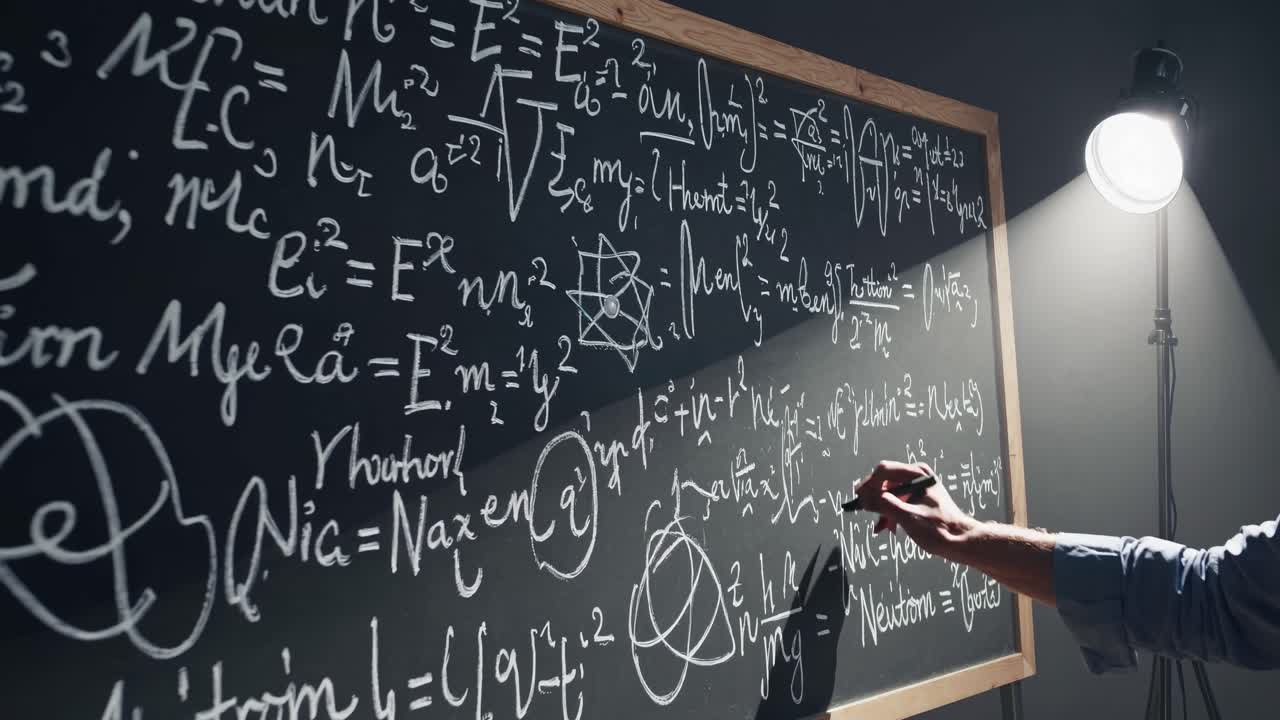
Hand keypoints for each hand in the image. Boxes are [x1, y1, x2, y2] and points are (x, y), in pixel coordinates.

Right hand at [854, 460, 976, 557]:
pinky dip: (891, 512)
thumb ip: (884, 505)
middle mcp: (917, 475)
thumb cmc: (939, 530)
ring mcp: (917, 485)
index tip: (859, 499)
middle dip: (875, 498)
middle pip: (885, 481)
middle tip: (866, 512)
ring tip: (882, 527)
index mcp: (918, 474)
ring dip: (882, 508)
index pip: (884, 471)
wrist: (961, 541)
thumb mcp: (907, 517)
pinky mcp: (918, 496)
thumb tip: (863, 498)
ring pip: (889, 492)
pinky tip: (889, 527)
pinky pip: (897, 500)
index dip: (868, 485)